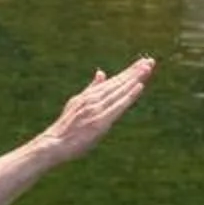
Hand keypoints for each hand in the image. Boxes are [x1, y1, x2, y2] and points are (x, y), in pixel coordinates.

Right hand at [41, 57, 156, 159]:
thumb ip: (91, 88)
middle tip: (150, 61)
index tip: (142, 63)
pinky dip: (129, 95)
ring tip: (147, 68)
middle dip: (135, 71)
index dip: (129, 72)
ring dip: (135, 79)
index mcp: (89, 94)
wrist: (53, 143)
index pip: (114, 81)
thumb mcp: (77, 102)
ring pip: (120, 91)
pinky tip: (139, 86)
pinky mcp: (100, 121)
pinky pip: (118, 105)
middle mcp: (94, 98)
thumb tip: (101, 72)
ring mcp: (97, 109)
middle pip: (119, 83)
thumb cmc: (66, 127)